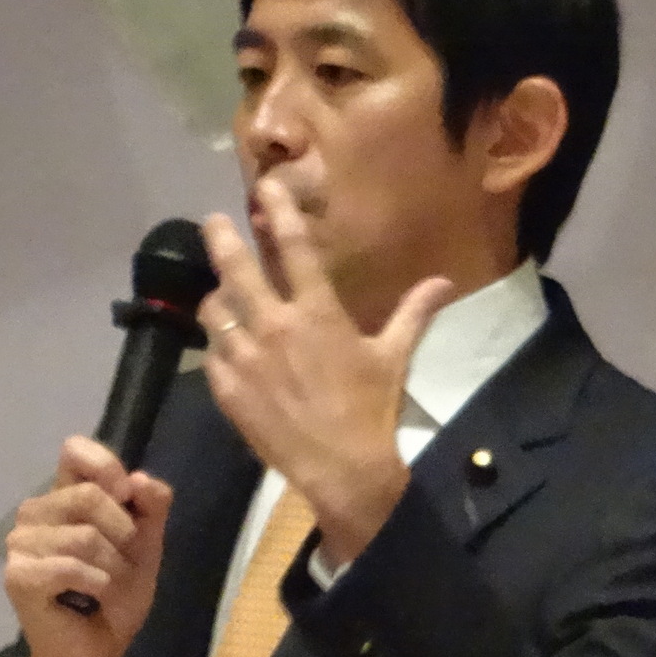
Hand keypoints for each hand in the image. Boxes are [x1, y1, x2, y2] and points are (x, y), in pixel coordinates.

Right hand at [2, 435, 171, 656]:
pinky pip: (70, 566)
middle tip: (121, 568)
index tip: (126, 496)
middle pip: (89, 494)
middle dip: (123, 537)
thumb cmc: (114, 600)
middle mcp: (36, 513)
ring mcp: (21, 544)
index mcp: (65, 497)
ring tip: (107, 590)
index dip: (105, 466)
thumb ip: (151, 508)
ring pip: (84, 536)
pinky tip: (91, 599)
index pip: (74, 450)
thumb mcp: (146, 548)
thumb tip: (139, 479)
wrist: (93, 656)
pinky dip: (95, 585)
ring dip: (112, 570)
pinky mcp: (18, 576)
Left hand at [199, 177, 452, 567]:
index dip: (276, 211)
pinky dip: (217, 344)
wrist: (343, 469)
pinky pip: (211, 353)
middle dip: (221, 238)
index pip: (292, 247)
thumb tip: (444, 283)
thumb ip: (413, 313)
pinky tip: (224, 346)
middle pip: (234, 268)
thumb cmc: (372, 409)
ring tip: (221, 295)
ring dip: (218, 297)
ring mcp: (245, 358)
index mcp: (317, 312)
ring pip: (215, 309)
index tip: (263, 187)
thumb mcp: (393, 356)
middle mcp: (275, 326)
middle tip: (213, 224)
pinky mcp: (228, 389)